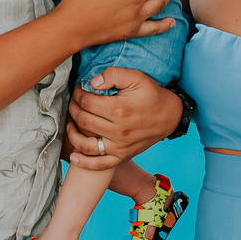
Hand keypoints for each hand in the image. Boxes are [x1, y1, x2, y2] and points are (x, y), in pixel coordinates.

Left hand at [66, 69, 182, 169]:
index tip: (79, 89)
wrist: (170, 116)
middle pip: (83, 121)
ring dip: (73, 134)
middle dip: (73, 109)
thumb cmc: (152, 95)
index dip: (78, 94)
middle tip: (74, 102)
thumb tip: (92, 82)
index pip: (86, 102)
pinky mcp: (122, 156)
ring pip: (86, 144)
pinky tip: (74, 155)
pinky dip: (84, 162)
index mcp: (119, 110)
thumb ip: (113, 75)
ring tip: (71, 123)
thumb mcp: (137, 77)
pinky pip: (100, 164)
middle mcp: (118, 131)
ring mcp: (120, 146)